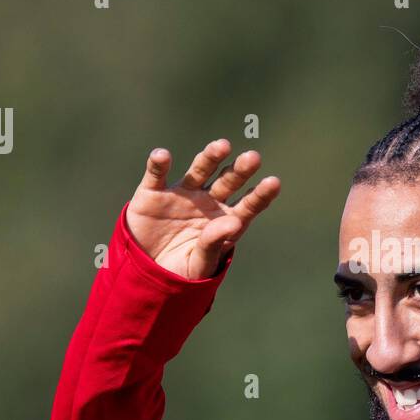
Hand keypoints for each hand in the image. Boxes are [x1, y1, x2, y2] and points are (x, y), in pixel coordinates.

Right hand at [126, 139, 280, 279]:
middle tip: (253, 158)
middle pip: (228, 181)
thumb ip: (215, 244)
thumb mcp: (199, 263)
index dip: (260, 194)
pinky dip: (159, 164)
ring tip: (222, 146)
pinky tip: (162, 156)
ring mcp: (182, 194)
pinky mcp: (154, 192)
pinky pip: (157, 174)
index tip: (273, 183)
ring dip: (210, 157)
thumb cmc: (180, 270)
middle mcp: (208, 201)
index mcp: (225, 220)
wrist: (145, 273)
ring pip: (199, 170)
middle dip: (240, 170)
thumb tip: (235, 223)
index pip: (248, 205)